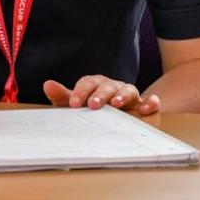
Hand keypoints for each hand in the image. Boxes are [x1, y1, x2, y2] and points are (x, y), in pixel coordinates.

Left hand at [42, 74, 158, 115]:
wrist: (119, 117)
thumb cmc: (95, 109)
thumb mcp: (78, 104)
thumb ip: (64, 97)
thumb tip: (48, 84)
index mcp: (96, 84)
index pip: (88, 83)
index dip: (81, 92)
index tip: (74, 104)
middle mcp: (113, 87)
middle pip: (107, 85)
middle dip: (100, 94)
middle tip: (93, 105)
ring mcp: (130, 96)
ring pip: (129, 89)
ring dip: (122, 95)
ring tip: (116, 105)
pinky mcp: (144, 106)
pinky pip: (151, 101)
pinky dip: (151, 103)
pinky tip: (145, 110)